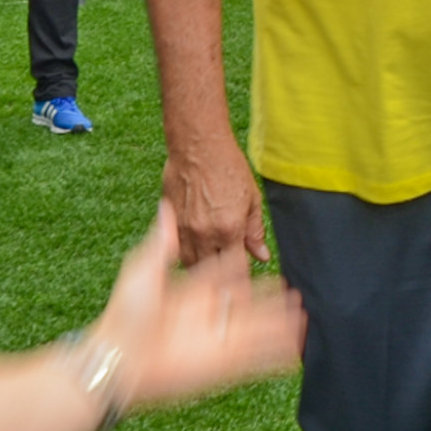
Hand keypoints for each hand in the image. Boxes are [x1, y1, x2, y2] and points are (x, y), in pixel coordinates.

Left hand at [94, 204, 303, 409]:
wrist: (119, 358)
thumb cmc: (125, 315)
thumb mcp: (142, 270)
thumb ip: (162, 243)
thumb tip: (166, 208)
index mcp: (191, 292)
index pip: (224, 276)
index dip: (241, 268)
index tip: (261, 259)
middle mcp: (208, 315)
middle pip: (247, 302)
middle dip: (270, 296)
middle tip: (292, 290)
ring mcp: (218, 339)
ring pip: (258, 328)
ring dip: (280, 323)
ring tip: (303, 316)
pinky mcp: (224, 362)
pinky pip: (258, 358)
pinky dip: (279, 353)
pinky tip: (297, 347)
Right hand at [163, 131, 268, 265]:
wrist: (198, 147)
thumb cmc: (228, 168)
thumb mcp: (252, 199)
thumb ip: (255, 231)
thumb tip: (262, 256)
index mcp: (229, 230)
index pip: (236, 268)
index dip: (241, 278)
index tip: (244, 283)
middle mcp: (204, 234)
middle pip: (210, 270)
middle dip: (219, 278)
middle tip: (227, 277)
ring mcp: (183, 229)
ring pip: (189, 263)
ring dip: (201, 266)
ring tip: (211, 262)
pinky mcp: (168, 220)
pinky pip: (175, 248)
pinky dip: (185, 253)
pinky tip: (195, 248)